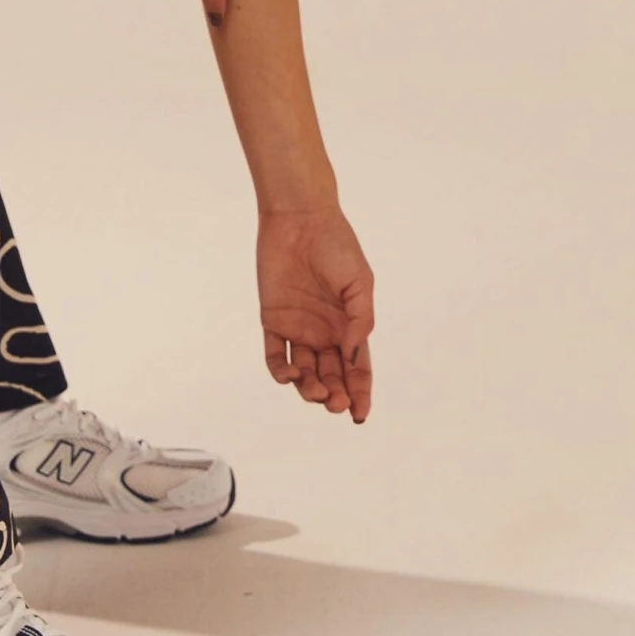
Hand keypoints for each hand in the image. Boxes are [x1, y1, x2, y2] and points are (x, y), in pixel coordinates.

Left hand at [257, 207, 373, 421]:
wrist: (301, 219)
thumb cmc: (337, 245)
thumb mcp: (360, 283)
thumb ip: (360, 320)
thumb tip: (353, 357)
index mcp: (349, 325)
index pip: (357, 369)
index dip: (361, 394)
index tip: (360, 416)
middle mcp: (324, 332)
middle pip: (331, 377)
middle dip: (336, 396)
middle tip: (337, 403)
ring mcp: (298, 328)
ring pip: (304, 373)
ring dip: (310, 389)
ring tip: (316, 392)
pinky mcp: (273, 320)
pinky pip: (275, 355)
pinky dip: (281, 371)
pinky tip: (290, 375)